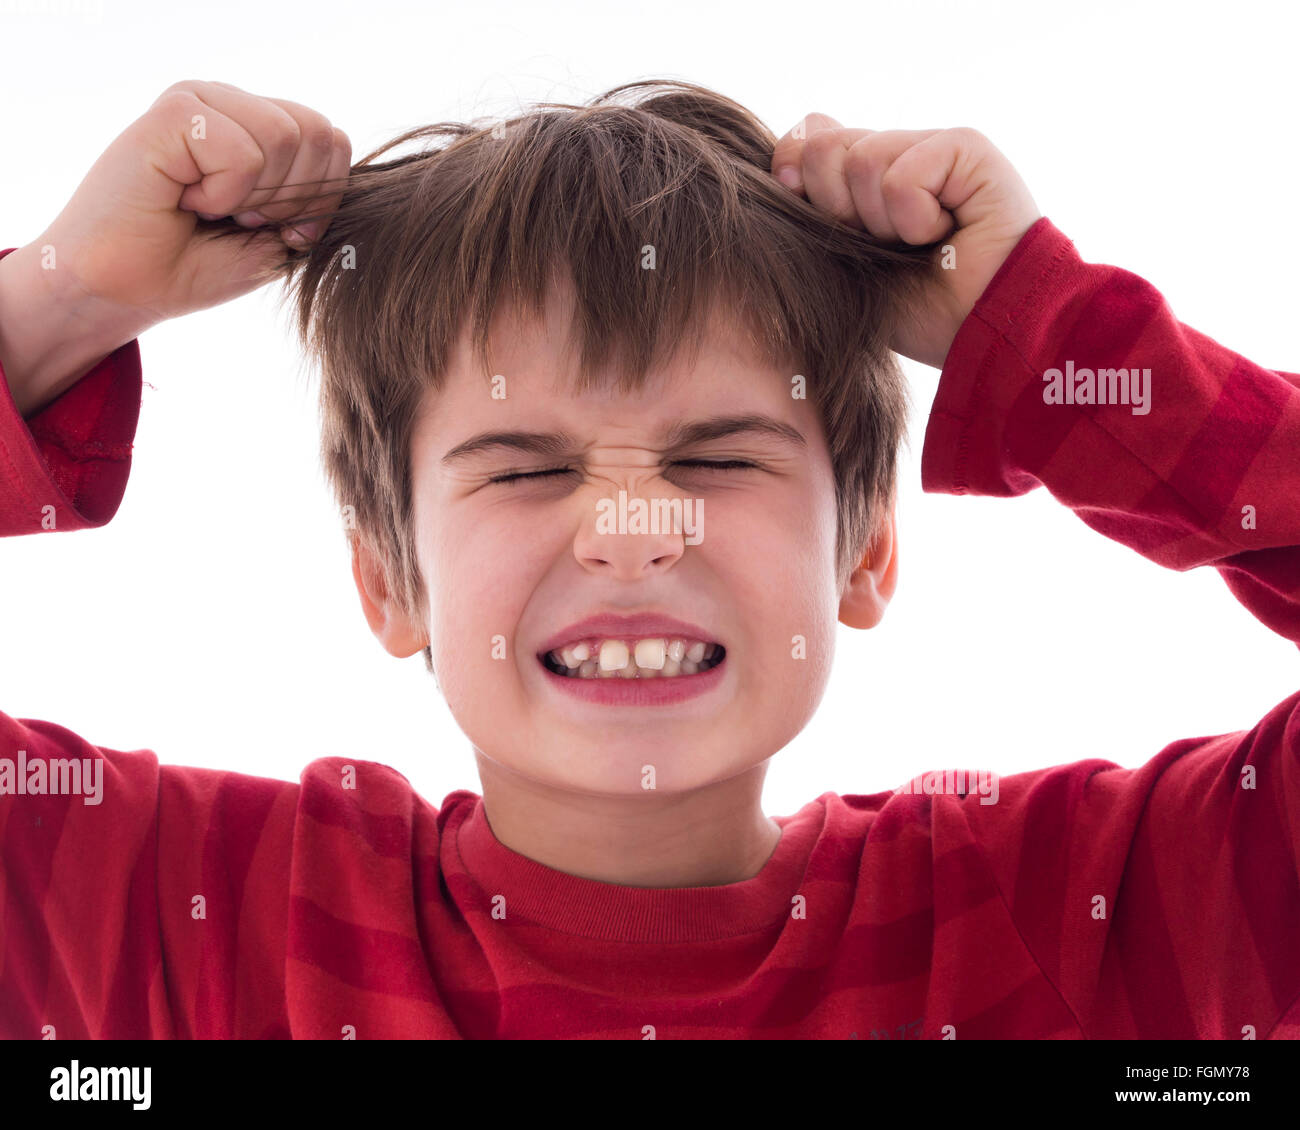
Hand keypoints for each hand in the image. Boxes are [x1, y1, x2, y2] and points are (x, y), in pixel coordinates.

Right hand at [0, 80, 349, 414]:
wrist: (120, 290)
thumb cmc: (189, 267)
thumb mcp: (273, 240)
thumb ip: (313, 203)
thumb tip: (346, 174)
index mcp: (258, 128)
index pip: (333, 141)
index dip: (321, 198)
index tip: (272, 228)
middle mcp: (232, 104)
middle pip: (321, 134)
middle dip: (291, 199)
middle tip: (236, 219)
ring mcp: (203, 102)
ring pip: (287, 136)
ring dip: (254, 196)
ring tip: (207, 208)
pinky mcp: (175, 111)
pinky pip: (244, 152)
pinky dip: (222, 195)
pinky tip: (184, 199)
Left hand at [771, 117, 1039, 368]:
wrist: (973, 332)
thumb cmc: (912, 309)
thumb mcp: (840, 263)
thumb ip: (811, 204)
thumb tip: (792, 149)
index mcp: (863, 177)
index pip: (804, 143)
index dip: (797, 181)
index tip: (832, 227)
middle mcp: (896, 152)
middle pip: (822, 148)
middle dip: (840, 212)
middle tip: (885, 244)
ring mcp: (930, 144)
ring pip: (861, 161)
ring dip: (884, 223)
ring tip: (922, 243)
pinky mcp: (965, 147)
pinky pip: (903, 178)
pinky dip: (915, 221)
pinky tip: (947, 232)